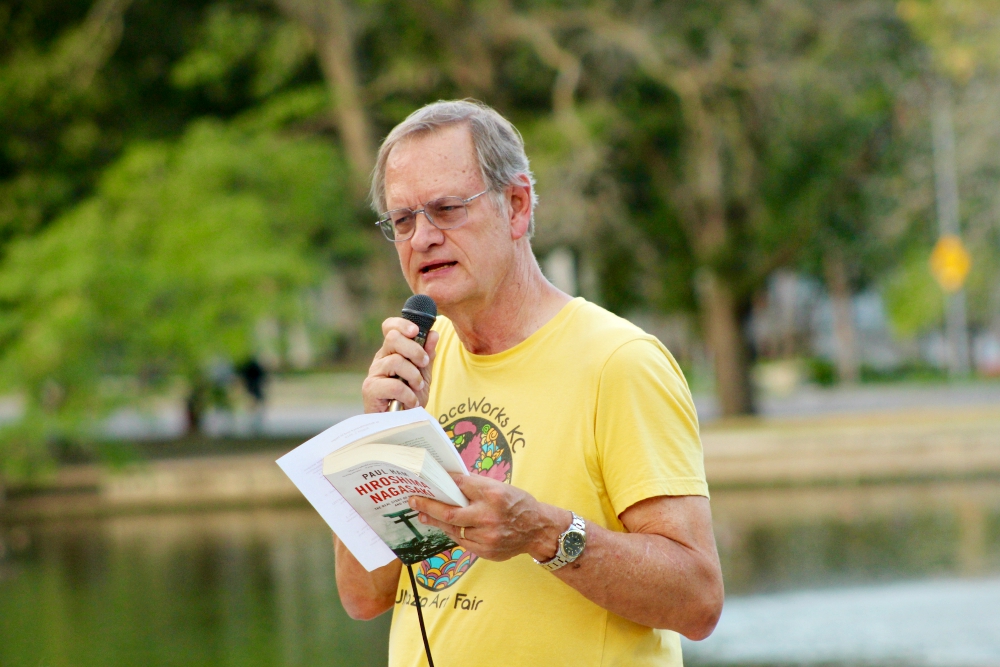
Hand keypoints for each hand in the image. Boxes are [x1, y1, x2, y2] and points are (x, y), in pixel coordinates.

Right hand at [362, 317, 439, 412]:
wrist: (400, 424)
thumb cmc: (409, 398)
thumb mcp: (423, 374)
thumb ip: (428, 354)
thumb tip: (434, 334)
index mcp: (392, 351)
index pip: (390, 327)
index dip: (402, 324)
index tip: (417, 331)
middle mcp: (380, 359)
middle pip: (392, 338)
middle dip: (415, 349)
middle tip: (424, 363)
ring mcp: (374, 374)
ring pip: (396, 361)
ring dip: (413, 375)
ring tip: (417, 388)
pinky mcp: (371, 390)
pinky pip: (393, 385)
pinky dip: (408, 394)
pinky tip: (411, 401)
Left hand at [409, 474, 570, 561]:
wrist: (538, 530)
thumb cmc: (518, 504)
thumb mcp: (501, 488)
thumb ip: (476, 487)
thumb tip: (451, 482)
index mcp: (493, 494)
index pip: (460, 485)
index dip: (442, 482)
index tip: (428, 480)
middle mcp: (489, 516)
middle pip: (449, 513)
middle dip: (428, 506)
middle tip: (414, 501)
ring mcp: (487, 536)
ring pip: (453, 530)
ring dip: (437, 522)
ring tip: (424, 515)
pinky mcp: (487, 551)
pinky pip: (462, 542)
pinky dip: (453, 533)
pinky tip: (446, 527)